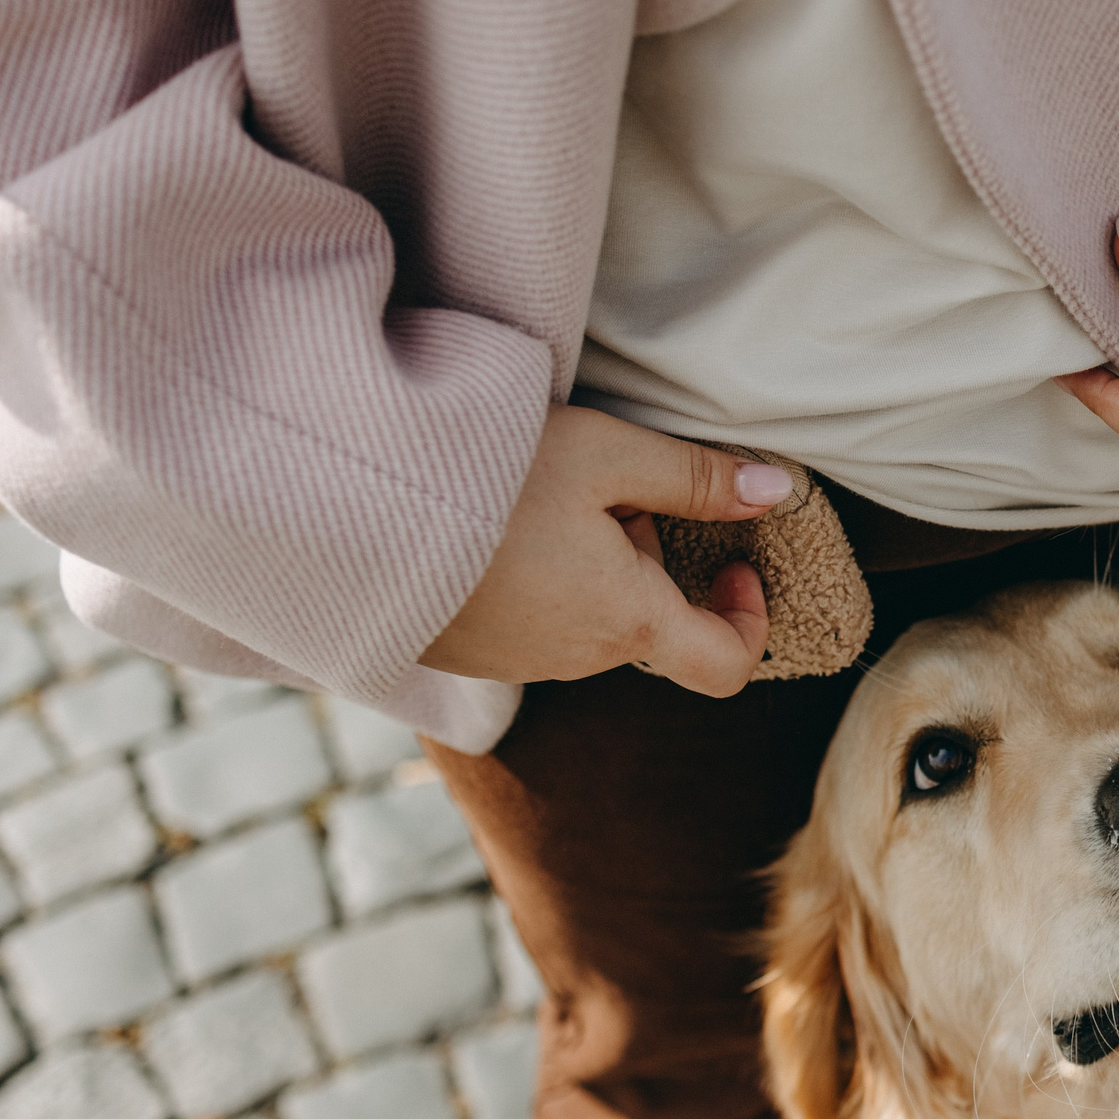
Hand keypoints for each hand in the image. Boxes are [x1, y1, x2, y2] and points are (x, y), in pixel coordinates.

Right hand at [420, 405, 788, 694]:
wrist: (340, 510)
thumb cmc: (483, 478)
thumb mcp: (604, 453)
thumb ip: (694, 477)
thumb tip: (778, 490)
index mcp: (629, 621)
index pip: (726, 665)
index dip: (750, 619)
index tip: (734, 561)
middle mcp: (579, 660)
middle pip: (650, 620)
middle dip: (646, 556)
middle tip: (599, 485)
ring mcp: (519, 663)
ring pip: (590, 619)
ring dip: (589, 564)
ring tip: (534, 497)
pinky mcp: (467, 654)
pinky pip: (532, 623)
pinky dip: (537, 580)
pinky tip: (494, 526)